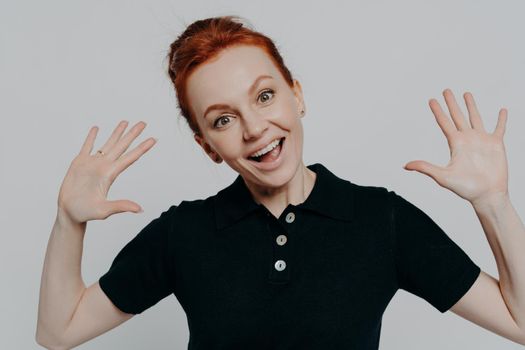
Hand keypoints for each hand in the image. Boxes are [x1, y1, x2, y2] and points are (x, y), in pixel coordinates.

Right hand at [57, 120, 156, 223]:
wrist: (68, 213)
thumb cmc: (85, 213)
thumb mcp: (104, 210)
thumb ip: (121, 206)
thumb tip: (140, 209)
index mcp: (110, 174)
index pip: (130, 157)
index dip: (142, 148)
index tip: (153, 139)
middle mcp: (104, 166)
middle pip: (122, 146)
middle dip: (132, 134)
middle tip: (143, 123)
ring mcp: (92, 163)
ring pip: (108, 143)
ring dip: (117, 133)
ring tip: (125, 121)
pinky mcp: (79, 163)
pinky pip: (87, 146)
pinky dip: (92, 137)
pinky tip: (97, 128)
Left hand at [403, 89, 508, 205]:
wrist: (486, 195)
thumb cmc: (465, 188)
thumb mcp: (442, 176)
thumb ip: (425, 168)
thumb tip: (406, 166)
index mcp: (455, 144)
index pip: (444, 123)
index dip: (438, 111)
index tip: (431, 100)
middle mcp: (467, 139)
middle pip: (457, 116)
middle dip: (452, 103)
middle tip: (446, 90)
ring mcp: (482, 141)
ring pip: (475, 118)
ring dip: (471, 106)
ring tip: (466, 93)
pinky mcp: (496, 145)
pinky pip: (499, 128)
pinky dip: (501, 119)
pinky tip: (502, 110)